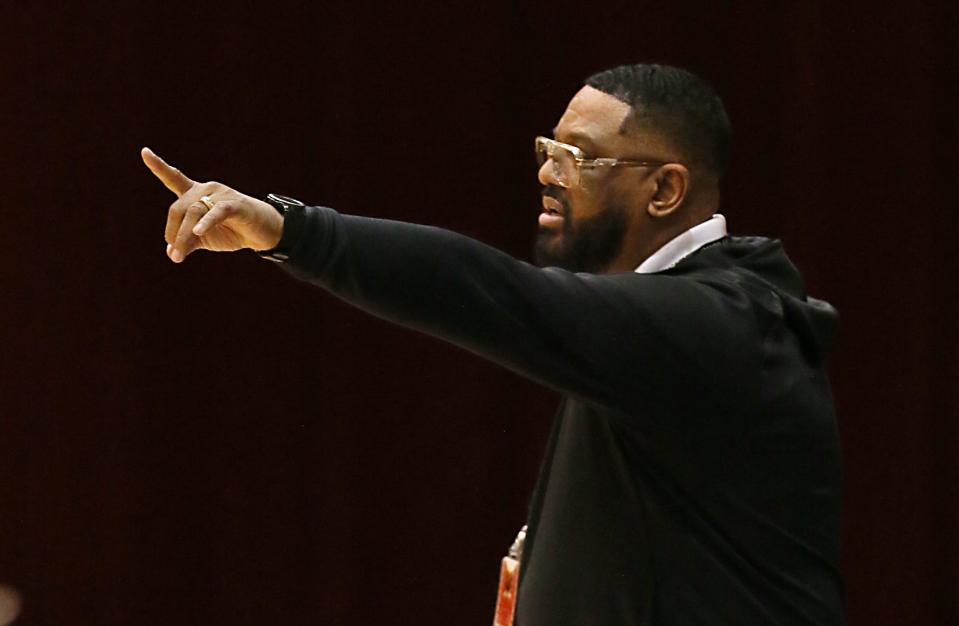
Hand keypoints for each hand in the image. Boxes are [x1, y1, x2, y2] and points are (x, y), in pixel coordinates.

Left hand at [141, 147, 284, 262]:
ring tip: (179, 256)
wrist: (262, 233)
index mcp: (196, 194)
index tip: (145, 152)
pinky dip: (206, 222)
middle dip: (173, 233)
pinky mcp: (235, 204)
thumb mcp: (205, 238)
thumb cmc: (232, 231)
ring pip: (194, 213)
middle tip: (175, 255)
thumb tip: (171, 253)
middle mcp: (206, 189)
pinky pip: (217, 212)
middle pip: (179, 208)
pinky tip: (198, 232)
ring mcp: (221, 194)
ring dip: (184, 236)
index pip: (174, 178)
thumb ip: (187, 242)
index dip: (159, 166)